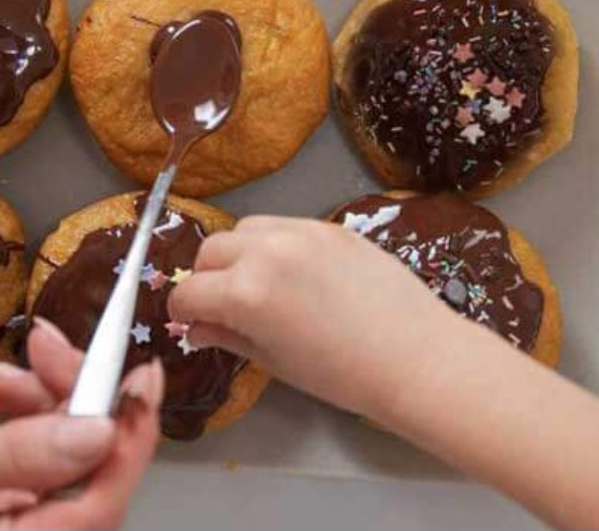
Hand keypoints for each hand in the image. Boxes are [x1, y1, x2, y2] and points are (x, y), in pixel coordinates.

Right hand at [0, 323, 161, 529]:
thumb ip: (10, 459)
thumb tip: (98, 431)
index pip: (101, 502)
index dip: (131, 436)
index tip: (139, 374)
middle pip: (80, 469)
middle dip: (67, 395)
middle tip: (38, 341)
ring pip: (50, 456)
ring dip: (28, 402)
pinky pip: (16, 462)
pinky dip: (2, 420)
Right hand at [168, 215, 457, 423]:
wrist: (415, 356)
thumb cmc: (342, 374)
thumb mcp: (274, 361)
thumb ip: (228, 336)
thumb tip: (196, 327)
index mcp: (246, 293)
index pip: (189, 292)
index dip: (183, 311)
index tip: (191, 321)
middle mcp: (265, 251)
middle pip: (210, 251)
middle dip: (206, 278)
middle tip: (222, 304)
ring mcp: (299, 231)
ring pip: (243, 229)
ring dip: (237, 253)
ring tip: (257, 282)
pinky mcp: (328, 225)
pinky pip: (282, 224)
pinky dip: (272, 244)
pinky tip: (293, 272)